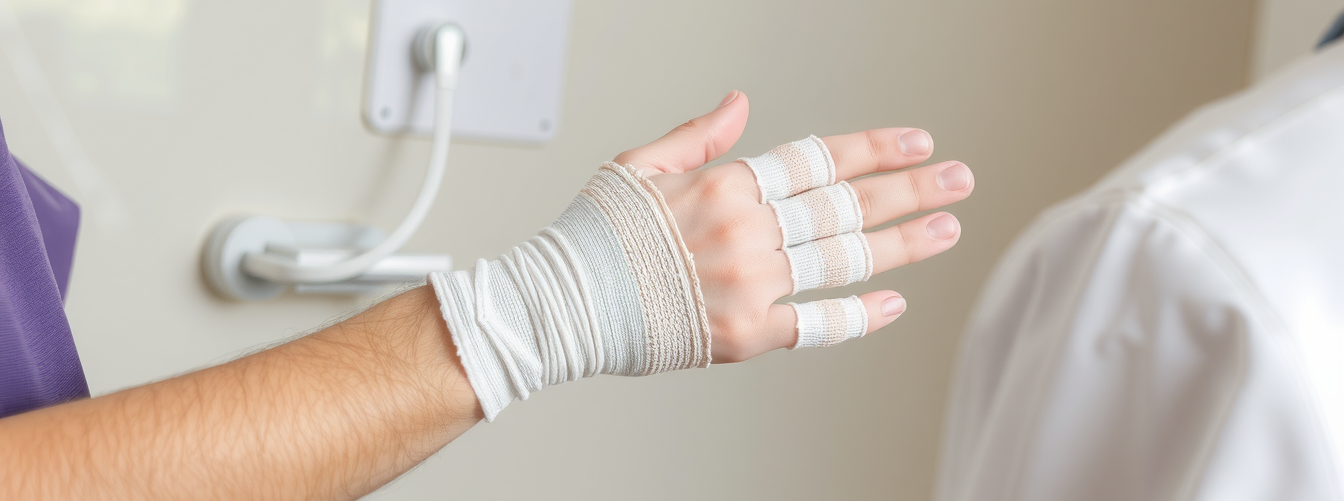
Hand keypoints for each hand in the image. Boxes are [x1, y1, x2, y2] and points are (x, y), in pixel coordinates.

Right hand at [616, 91, 973, 361]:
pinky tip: (896, 301)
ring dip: (902, 243)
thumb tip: (743, 102)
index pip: (819, 159)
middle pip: (846, 205)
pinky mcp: (746, 335)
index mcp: (725, 186)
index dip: (875, 149)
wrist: (563, 305)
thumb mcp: (639, 165)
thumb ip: (699, 134)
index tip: (916, 142)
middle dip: (911, 189)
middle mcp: (748, 232)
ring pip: (844, 259)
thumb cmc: (594, 237)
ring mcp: (751, 285)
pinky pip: (816, 324)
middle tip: (958, 180)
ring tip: (946, 228)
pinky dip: (858, 315)